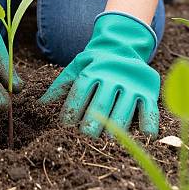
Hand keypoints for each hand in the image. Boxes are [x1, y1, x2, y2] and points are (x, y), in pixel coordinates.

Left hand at [40, 12, 159, 137]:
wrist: (122, 46)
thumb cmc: (94, 64)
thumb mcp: (76, 67)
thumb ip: (59, 86)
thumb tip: (38, 106)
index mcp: (93, 70)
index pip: (80, 91)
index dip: (71, 109)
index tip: (64, 127)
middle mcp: (113, 76)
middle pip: (101, 104)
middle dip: (92, 123)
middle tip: (85, 138)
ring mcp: (132, 84)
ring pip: (124, 110)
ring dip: (116, 129)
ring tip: (106, 144)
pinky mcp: (149, 91)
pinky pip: (150, 110)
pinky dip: (148, 124)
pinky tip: (143, 138)